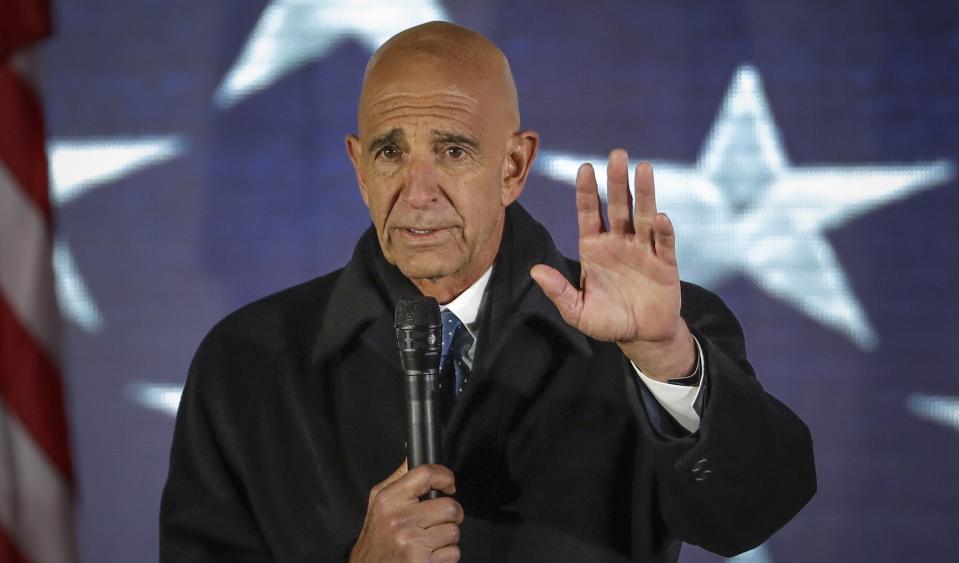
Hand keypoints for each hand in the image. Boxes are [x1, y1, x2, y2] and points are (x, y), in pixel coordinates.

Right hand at [350, 461, 462, 562]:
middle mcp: (399, 519)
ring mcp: (411, 542)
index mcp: (388, 499)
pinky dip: (446, 555)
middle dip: (451, 514)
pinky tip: (430, 553)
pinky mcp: (421, 561)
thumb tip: (415, 458)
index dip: (445, 477)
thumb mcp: (378, 501)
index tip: (449, 484)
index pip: (426, 474)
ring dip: (447, 536)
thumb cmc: (376, 536)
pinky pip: (453, 552)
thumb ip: (398, 478)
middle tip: (438, 519)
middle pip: (450, 506)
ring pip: (454, 531)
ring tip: (430, 538)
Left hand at [530, 149, 695, 380]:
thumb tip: (535, 271)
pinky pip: (663, 244)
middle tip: (617, 154)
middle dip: (616, 181)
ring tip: (643, 168)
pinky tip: (659, 217)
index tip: (584, 168)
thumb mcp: (577, 311)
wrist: (641, 336)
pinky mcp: (665, 264)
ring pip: (643, 216)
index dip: (587, 191)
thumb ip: (558, 291)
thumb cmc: (607, 321)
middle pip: (618, 206)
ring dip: (644, 192)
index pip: (589, 213)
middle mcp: (619, 242)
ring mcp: (643, 250)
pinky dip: (662, 230)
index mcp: (594, 248)